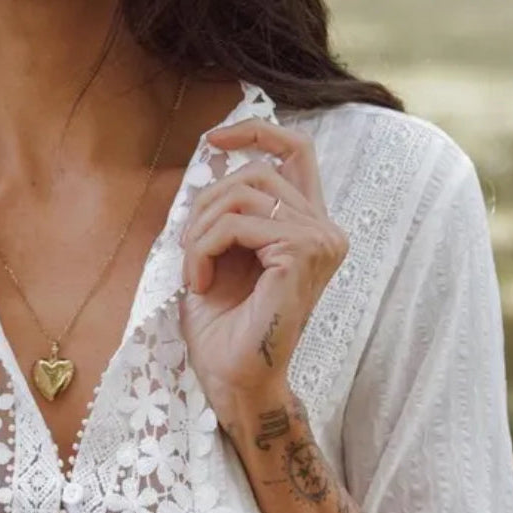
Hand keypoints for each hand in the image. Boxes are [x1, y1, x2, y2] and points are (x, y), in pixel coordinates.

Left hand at [176, 120, 347, 430]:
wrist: (233, 380)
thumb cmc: (224, 329)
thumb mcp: (220, 256)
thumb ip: (229, 212)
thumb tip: (214, 163)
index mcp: (309, 227)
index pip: (296, 153)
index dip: (257, 132)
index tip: (213, 139)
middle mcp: (325, 229)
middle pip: (256, 173)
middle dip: (207, 203)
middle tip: (188, 248)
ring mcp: (319, 239)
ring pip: (243, 195)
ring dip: (201, 230)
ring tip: (192, 271)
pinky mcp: (300, 252)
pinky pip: (236, 224)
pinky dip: (203, 248)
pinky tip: (199, 283)